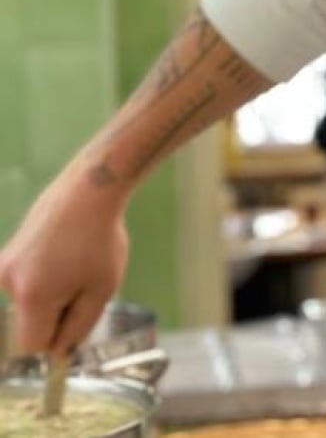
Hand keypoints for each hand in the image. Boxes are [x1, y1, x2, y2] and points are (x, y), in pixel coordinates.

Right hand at [0, 170, 128, 355]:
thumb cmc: (101, 239)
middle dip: (56, 313)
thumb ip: (78, 328)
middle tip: (84, 283)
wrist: (90, 189)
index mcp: (32, 297)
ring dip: (52, 291)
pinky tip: (67, 250)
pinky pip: (27, 277)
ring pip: (29, 299)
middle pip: (30, 321)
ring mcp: (6, 263)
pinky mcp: (9, 249)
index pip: (34, 345)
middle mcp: (9, 282)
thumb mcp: (101, 290)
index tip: (78, 317)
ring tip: (77, 261)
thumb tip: (58, 352)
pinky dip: (45, 273)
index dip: (59, 337)